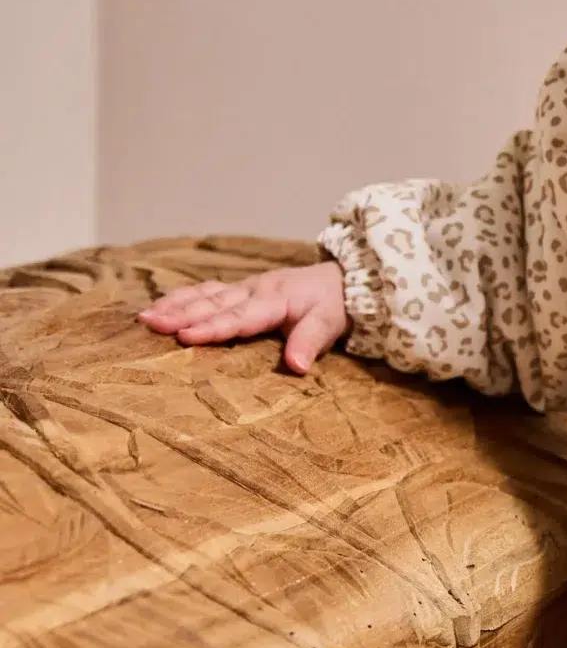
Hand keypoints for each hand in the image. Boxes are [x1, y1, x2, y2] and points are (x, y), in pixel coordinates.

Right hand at [136, 260, 349, 375]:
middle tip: (149, 323)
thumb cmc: (332, 306)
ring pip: (204, 295)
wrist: (340, 279)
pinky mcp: (239, 288)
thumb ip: (309, 343)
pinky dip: (182, 297)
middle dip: (180, 313)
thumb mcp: (328, 324)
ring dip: (174, 304)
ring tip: (145, 317)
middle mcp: (252, 291)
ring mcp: (243, 288)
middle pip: (212, 304)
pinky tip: (160, 305)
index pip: (238, 317)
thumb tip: (296, 367)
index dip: (211, 327)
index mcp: (273, 301)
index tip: (184, 337)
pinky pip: (206, 290)